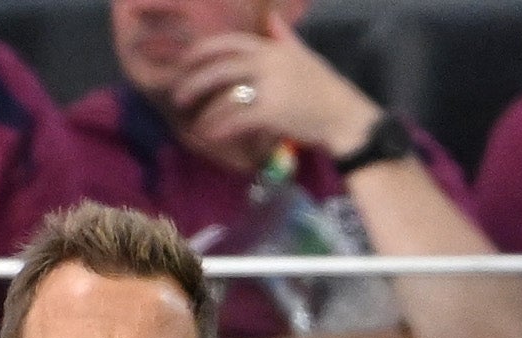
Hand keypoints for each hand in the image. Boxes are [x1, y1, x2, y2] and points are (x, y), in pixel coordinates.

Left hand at [169, 24, 382, 163]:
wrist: (342, 114)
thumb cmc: (322, 87)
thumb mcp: (303, 55)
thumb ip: (284, 37)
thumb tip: (272, 18)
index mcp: (271, 48)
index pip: (229, 42)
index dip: (203, 50)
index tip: (184, 61)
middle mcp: (268, 62)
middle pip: (220, 67)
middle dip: (194, 81)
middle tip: (178, 96)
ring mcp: (270, 86)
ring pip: (226, 95)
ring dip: (206, 112)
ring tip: (195, 125)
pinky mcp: (272, 111)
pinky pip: (238, 118)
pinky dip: (220, 127)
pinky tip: (210, 135)